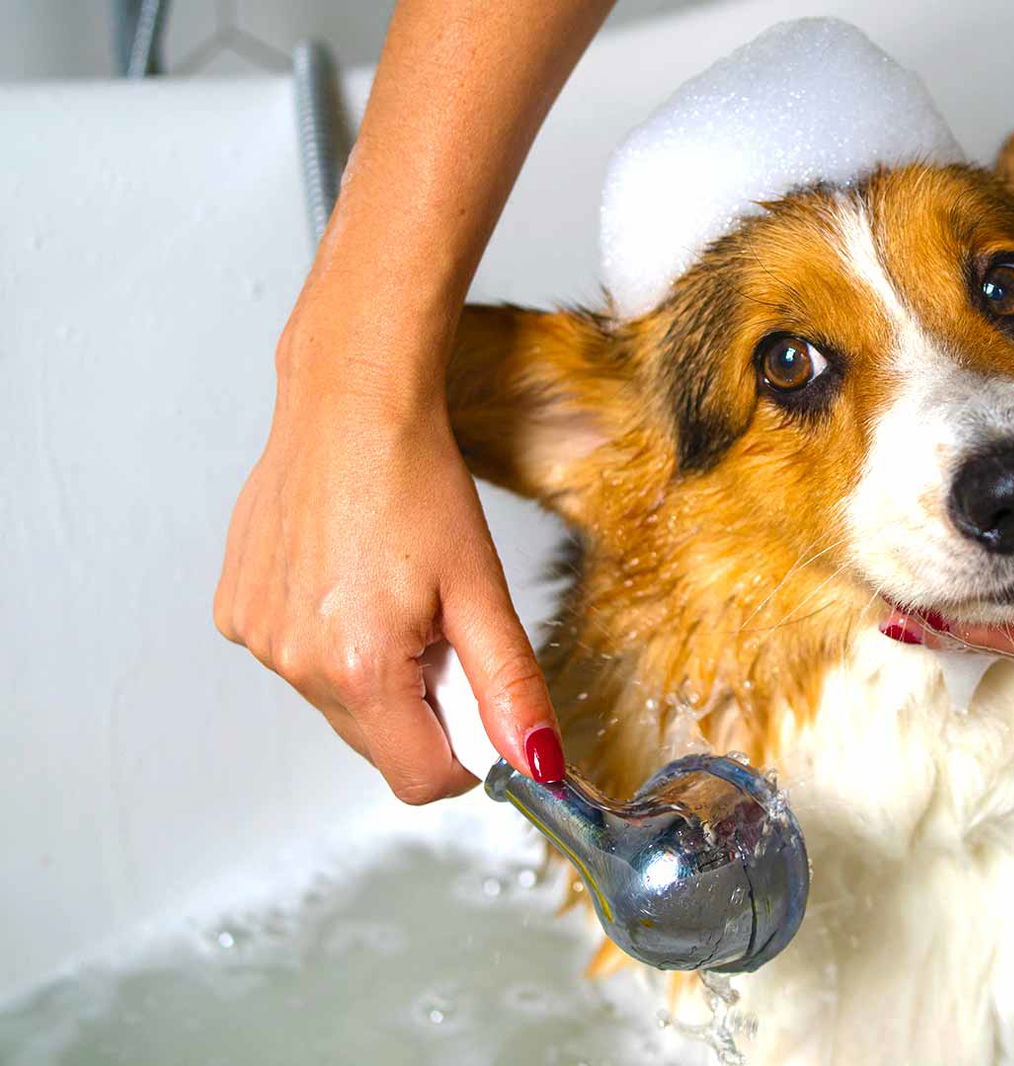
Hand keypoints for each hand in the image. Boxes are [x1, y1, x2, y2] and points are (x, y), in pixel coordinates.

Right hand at [214, 322, 563, 802]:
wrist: (349, 404)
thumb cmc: (417, 483)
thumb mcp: (482, 590)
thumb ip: (510, 687)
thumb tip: (537, 761)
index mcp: (360, 668)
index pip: (420, 780)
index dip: (464, 754)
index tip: (477, 700)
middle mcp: (294, 665)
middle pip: (379, 743)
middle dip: (421, 705)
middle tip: (439, 627)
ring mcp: (256, 639)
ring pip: (338, 703)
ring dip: (375, 670)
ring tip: (392, 592)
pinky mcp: (236, 610)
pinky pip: (297, 659)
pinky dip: (331, 638)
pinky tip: (348, 576)